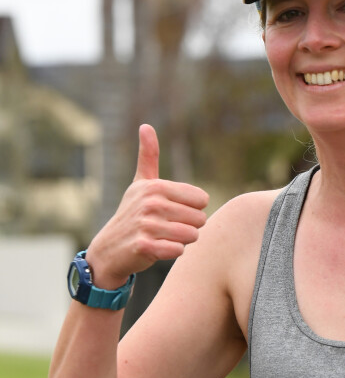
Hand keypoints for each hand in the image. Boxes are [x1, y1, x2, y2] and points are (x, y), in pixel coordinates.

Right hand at [86, 125, 208, 288]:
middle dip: (189, 227)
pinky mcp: (144, 247)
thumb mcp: (140, 183)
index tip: (172, 211)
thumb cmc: (132, 214)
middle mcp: (151, 203)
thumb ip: (148, 156)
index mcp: (155, 187)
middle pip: (199, 219)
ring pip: (191, 235)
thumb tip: (145, 126)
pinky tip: (158, 249)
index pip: (201, 200)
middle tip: (167, 228)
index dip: (192, 209)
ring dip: (182, 240)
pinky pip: (178, 250)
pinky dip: (173, 252)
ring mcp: (146, 225)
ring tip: (163, 237)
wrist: (109, 248)